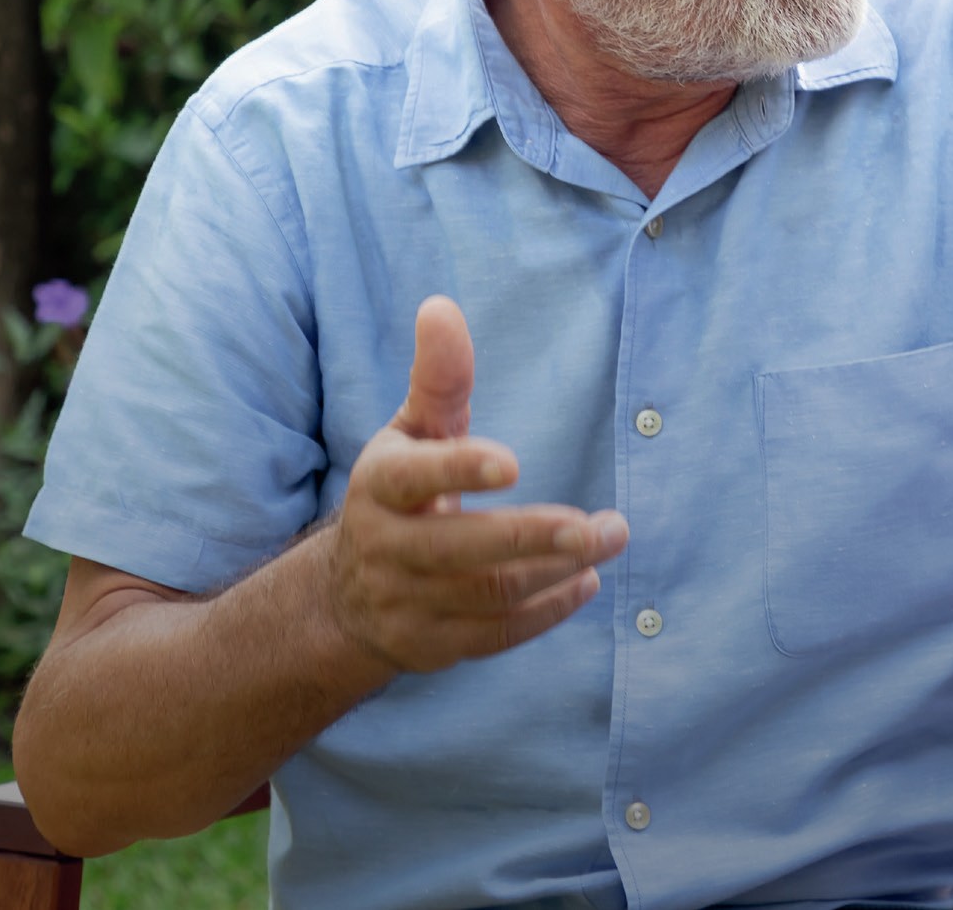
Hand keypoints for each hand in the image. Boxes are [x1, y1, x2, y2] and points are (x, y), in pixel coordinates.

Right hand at [323, 296, 626, 674]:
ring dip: (557, 570)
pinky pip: (495, 634)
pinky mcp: (432, 647)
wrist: (344, 598)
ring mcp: (407, 603)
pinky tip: (586, 582)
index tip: (514, 464)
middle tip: (603, 525)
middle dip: (537, 537)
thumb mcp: (411, 434)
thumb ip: (437, 379)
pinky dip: (546, 612)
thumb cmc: (399, 492)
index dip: (461, 469)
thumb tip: (440, 306)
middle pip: (465, 548)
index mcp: (379, 486)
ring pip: (489, 594)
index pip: (415, 477)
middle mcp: (386, 549)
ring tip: (608, 539)